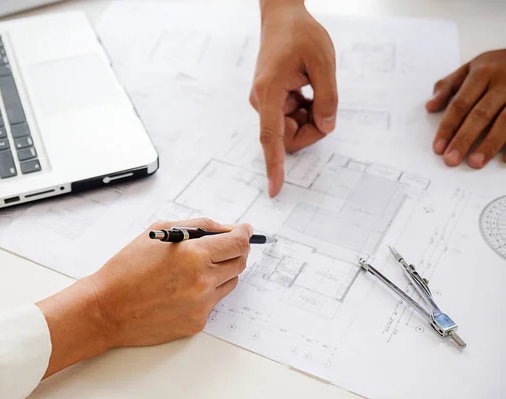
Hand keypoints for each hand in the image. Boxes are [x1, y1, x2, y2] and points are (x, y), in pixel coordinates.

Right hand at [37, 218, 251, 376]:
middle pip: (240, 263)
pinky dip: (205, 292)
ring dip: (222, 272)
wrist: (107, 307)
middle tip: (226, 246)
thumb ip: (199, 226)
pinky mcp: (197, 323)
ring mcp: (202, 305)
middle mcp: (203, 281)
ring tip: (196, 269)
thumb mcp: (161, 232)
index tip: (246, 230)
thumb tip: (226, 229)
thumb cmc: (128, 267)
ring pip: (230, 283)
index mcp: (194, 255)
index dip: (245, 233)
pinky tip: (181, 290)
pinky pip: (213, 303)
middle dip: (237, 251)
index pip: (238, 242)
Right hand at [251, 0, 336, 196]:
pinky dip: (304, 110)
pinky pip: (289, 118)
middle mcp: (262, 100)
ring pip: (290, 128)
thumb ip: (327, 97)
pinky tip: (307, 88)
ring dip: (309, 117)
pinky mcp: (271, 100)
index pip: (271, 137)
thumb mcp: (323, 61)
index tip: (275, 188)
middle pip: (287, 137)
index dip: (274, 165)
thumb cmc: (300, 34)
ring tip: (313, 88)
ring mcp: (265, 101)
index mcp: (269, 91)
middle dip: (310, 129)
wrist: (282, 18)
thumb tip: (326, 126)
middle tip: (325, 105)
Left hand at [426, 49, 505, 167]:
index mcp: (483, 72)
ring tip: (475, 162)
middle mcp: (503, 82)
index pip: (460, 104)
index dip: (448, 127)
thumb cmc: (498, 65)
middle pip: (480, 114)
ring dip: (490, 144)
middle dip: (464, 139)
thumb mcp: (472, 66)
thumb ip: (449, 86)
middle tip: (451, 160)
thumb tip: (430, 106)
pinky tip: (505, 161)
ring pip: (505, 121)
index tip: (438, 148)